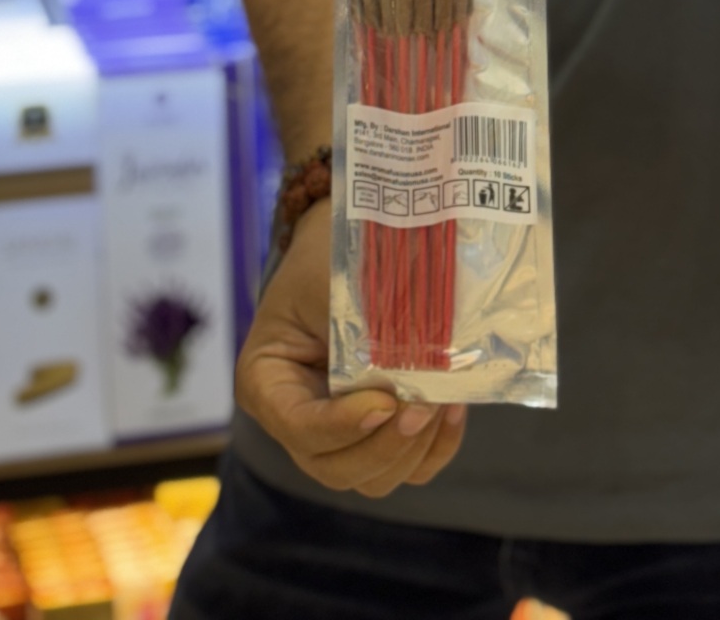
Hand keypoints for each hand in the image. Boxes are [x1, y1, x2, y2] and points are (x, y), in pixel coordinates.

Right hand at [235, 202, 467, 496]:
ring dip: (412, 449)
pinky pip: (407, 468)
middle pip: (335, 468)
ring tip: (442, 403)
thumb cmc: (328, 255)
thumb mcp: (330, 281)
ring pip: (373, 478)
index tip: (386, 401)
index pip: (300, 428)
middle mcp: (296, 420)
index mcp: (267, 382)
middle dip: (384, 445)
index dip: (343, 426)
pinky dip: (433, 449)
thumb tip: (407, 371)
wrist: (346, 240)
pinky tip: (453, 411)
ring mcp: (337, 434)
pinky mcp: (378, 434)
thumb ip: (359, 330)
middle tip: (423, 407)